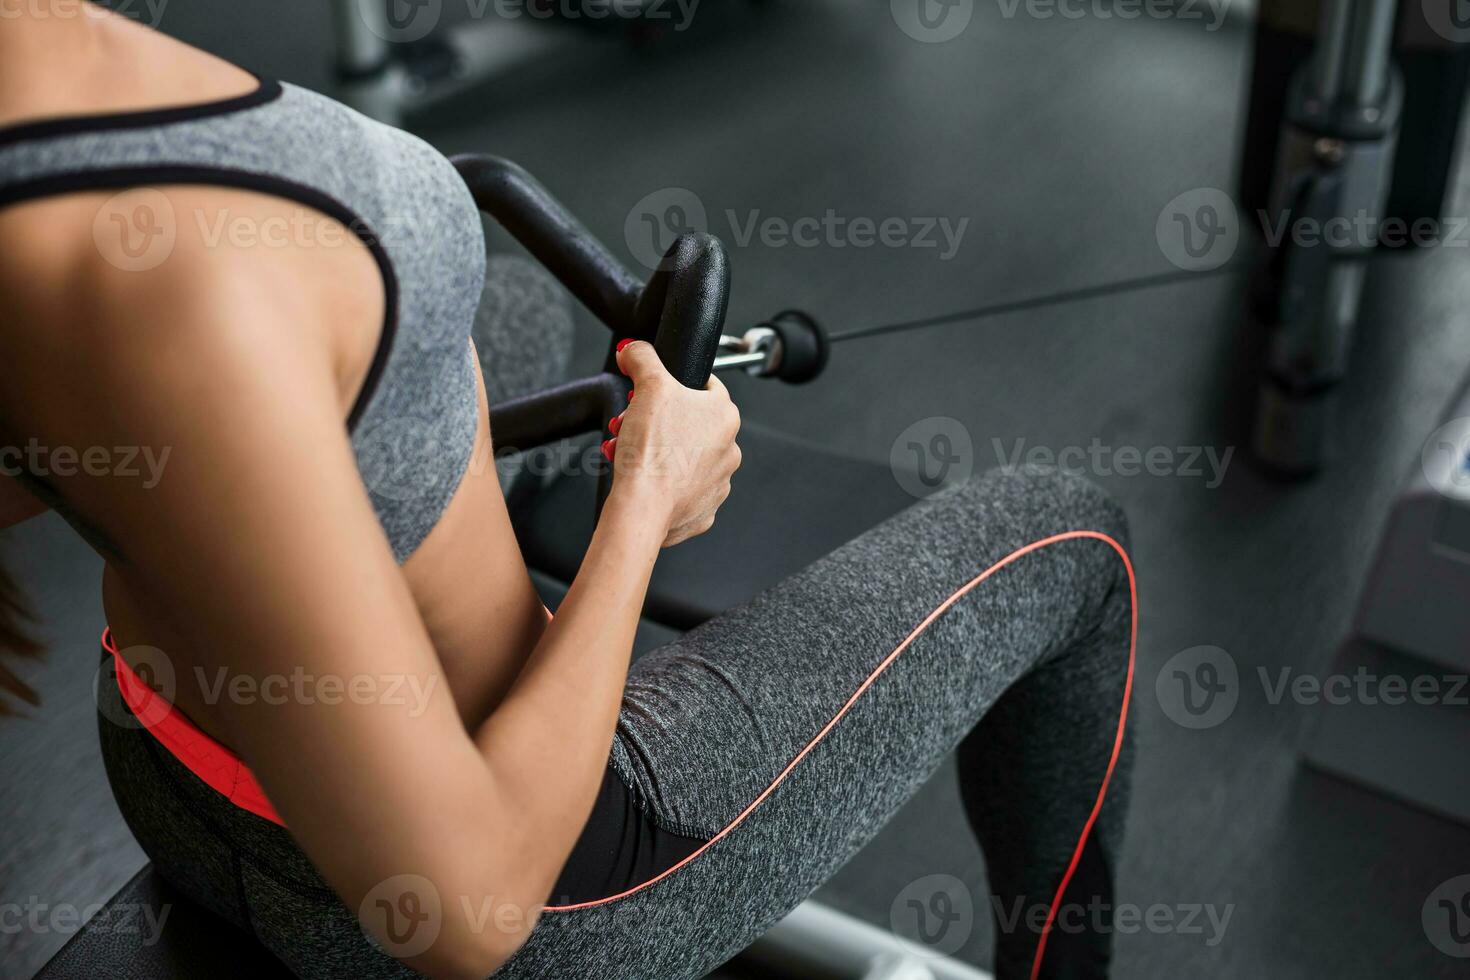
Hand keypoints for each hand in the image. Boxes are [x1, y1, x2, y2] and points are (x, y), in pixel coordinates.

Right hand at [604, 341, 740, 547]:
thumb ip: (642, 357)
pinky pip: (682, 489)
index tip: (652, 391)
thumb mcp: (647, 385)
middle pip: (687, 423)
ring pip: (683, 457)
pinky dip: (662, 483)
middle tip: (632, 424)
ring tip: (629, 451)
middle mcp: (730, 449)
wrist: (644, 507)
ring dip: (656, 451)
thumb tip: (634, 349)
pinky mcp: (703, 509)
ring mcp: (718, 482)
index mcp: (725, 416)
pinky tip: (643, 478)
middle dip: (656, 421)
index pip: (704, 386)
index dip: (671, 385)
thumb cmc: (653, 452)